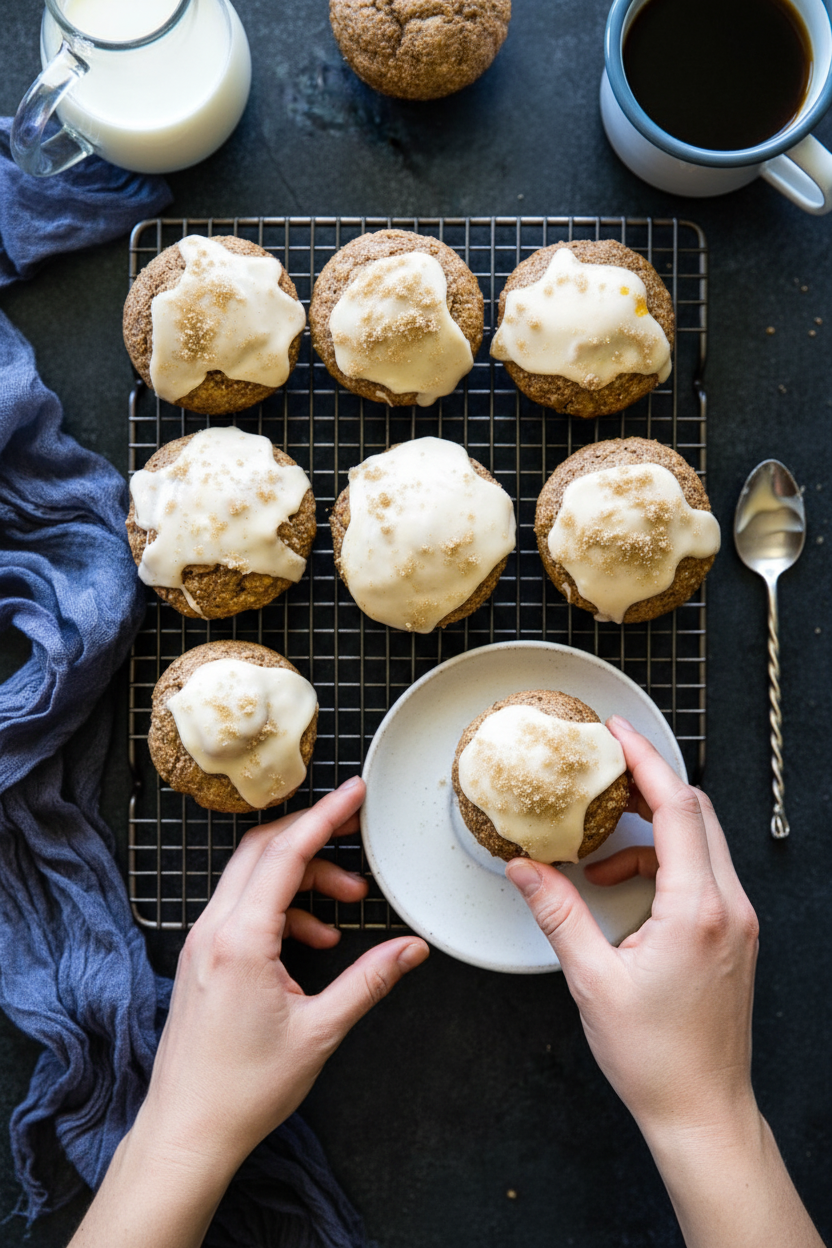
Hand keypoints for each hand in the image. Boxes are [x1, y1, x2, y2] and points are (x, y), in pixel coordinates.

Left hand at [138, 776, 428, 1177]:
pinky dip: (283, 906)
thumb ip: (369, 981)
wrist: (187, 1130)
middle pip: (264, 850)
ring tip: (348, 905)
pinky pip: (243, 907)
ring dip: (303, 877)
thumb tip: (412, 950)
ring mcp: (202, 942)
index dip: (325, 816)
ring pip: (253, 876)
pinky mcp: (202, 957)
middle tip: (358, 836)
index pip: (286, 853)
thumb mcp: (320, 1032)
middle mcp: (213, 929)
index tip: (355, 792)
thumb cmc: (244, 1089)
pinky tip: (314, 940)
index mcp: (240, 939)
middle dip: (315, 837)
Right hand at [505, 717, 759, 1141]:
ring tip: (597, 855)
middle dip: (647, 784)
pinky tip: (619, 890)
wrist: (702, 1110)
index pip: (678, 808)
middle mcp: (728, 907)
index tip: (617, 734)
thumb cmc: (655, 1057)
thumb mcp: (591, 981)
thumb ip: (557, 914)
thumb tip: (524, 868)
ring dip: (649, 832)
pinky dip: (658, 865)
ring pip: (699, 842)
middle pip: (695, 813)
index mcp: (697, 910)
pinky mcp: (731, 935)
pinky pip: (700, 873)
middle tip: (601, 774)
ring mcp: (736, 921)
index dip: (646, 761)